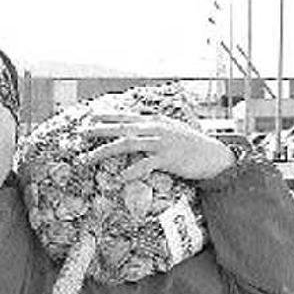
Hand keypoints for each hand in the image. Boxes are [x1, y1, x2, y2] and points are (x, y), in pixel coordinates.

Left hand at [77, 113, 235, 180]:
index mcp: (154, 121)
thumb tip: (135, 127)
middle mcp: (155, 129)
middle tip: (81, 133)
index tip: (89, 116)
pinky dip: (132, 170)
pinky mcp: (167, 158)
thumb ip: (152, 127)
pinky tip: (120, 178)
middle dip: (99, 130)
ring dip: (105, 150)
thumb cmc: (190, 144)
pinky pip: (146, 164)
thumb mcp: (170, 129)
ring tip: (88, 158)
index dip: (107, 116)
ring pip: (128, 144)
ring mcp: (160, 143)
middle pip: (121, 128)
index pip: (126, 116)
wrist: (213, 155)